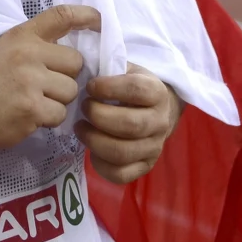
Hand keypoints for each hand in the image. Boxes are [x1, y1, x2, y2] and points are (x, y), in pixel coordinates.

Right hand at [0, 5, 99, 155]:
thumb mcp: (5, 48)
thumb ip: (35, 44)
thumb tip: (74, 48)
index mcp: (22, 35)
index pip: (61, 15)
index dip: (86, 16)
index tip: (101, 20)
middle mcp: (28, 54)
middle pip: (75, 64)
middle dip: (66, 77)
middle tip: (43, 85)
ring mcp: (30, 82)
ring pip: (71, 92)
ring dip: (58, 101)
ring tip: (33, 101)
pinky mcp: (31, 110)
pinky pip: (59, 114)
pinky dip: (48, 119)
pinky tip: (29, 116)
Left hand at [76, 62, 182, 184]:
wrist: (156, 110)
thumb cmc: (131, 88)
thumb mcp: (126, 70)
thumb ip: (109, 67)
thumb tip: (80, 68)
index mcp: (157, 92)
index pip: (136, 90)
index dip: (109, 88)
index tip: (91, 86)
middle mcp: (160, 121)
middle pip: (129, 125)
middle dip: (98, 116)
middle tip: (83, 108)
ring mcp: (154, 147)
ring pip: (122, 152)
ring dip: (94, 140)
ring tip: (80, 127)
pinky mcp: (145, 166)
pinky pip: (121, 174)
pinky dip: (100, 164)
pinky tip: (91, 150)